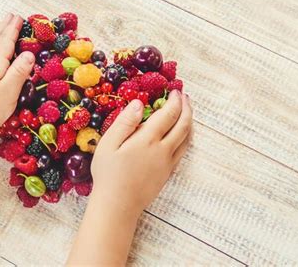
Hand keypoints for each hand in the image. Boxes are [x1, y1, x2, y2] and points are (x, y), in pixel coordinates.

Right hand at [91, 90, 192, 217]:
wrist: (118, 205)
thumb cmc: (108, 174)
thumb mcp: (108, 144)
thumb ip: (124, 122)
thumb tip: (138, 103)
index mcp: (148, 140)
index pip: (168, 114)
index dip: (174, 101)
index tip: (175, 91)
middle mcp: (163, 150)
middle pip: (183, 125)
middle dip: (186, 109)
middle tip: (185, 97)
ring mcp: (167, 163)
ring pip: (186, 139)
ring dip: (189, 122)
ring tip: (187, 112)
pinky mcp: (167, 173)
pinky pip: (183, 151)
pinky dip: (187, 138)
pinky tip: (182, 136)